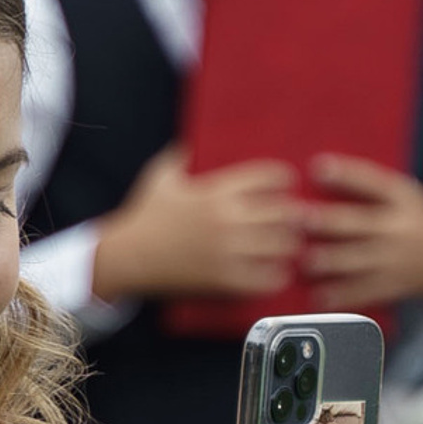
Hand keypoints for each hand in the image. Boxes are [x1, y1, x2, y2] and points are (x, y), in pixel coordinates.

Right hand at [88, 146, 305, 301]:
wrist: (127, 258)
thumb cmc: (144, 218)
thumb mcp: (160, 178)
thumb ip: (179, 156)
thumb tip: (191, 143)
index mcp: (216, 192)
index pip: (269, 177)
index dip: (284, 179)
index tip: (287, 185)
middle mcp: (226, 219)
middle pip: (284, 212)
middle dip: (292, 214)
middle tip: (295, 218)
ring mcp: (227, 251)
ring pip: (281, 246)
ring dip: (289, 245)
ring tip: (289, 245)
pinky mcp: (224, 279)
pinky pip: (267, 279)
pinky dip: (277, 276)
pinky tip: (276, 272)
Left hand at [297, 156, 422, 304]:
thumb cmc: (421, 221)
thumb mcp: (408, 195)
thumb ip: (372, 187)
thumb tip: (324, 173)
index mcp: (404, 199)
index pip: (373, 182)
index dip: (346, 174)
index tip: (317, 168)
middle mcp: (399, 228)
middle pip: (360, 223)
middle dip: (329, 221)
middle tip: (300, 219)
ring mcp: (396, 258)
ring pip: (359, 260)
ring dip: (330, 261)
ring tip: (305, 261)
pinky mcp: (393, 284)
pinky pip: (365, 291)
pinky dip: (341, 296)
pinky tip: (320, 297)